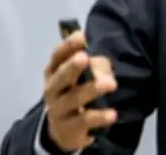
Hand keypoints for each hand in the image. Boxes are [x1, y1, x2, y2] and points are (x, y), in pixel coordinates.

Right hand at [43, 30, 118, 151]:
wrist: (63, 130)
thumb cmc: (74, 93)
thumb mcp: (81, 76)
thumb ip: (92, 65)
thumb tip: (99, 61)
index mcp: (54, 72)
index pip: (57, 57)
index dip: (67, 46)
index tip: (81, 36)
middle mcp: (52, 90)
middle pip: (60, 77)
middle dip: (71, 67)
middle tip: (84, 57)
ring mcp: (58, 110)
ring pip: (73, 99)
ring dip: (91, 89)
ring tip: (111, 83)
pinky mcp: (69, 128)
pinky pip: (84, 121)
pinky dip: (99, 117)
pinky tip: (112, 114)